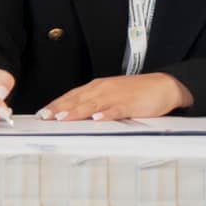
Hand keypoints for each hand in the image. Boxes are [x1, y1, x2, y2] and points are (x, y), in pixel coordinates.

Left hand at [39, 73, 191, 121]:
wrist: (163, 86)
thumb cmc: (135, 92)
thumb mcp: (110, 96)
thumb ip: (93, 104)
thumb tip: (73, 115)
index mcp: (97, 87)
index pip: (71, 96)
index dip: (56, 104)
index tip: (42, 113)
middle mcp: (103, 90)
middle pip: (77, 100)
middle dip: (59, 109)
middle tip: (44, 117)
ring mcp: (116, 96)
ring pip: (92, 104)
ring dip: (76, 111)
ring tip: (63, 119)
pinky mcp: (130, 104)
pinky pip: (116, 110)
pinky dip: (106, 114)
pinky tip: (97, 119)